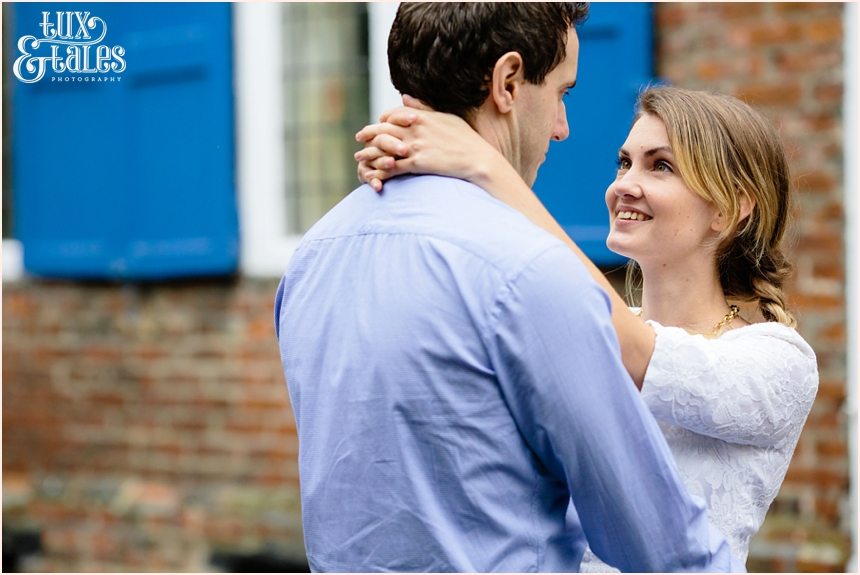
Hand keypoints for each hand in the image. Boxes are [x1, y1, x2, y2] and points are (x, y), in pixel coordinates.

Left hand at [354, 95, 501, 191]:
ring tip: (360, 158)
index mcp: (422, 117)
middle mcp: (415, 129)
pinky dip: (380, 170)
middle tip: (359, 138)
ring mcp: (415, 146)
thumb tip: (404, 96)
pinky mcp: (416, 163)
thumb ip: (423, 108)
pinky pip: (392, 167)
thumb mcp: (446, 118)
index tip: (377, 124)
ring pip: (382, 148)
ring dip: (369, 153)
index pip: (392, 114)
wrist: (478, 160)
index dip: (382, 119)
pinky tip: (373, 174)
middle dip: (368, 134)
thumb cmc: (466, 140)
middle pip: (382, 129)